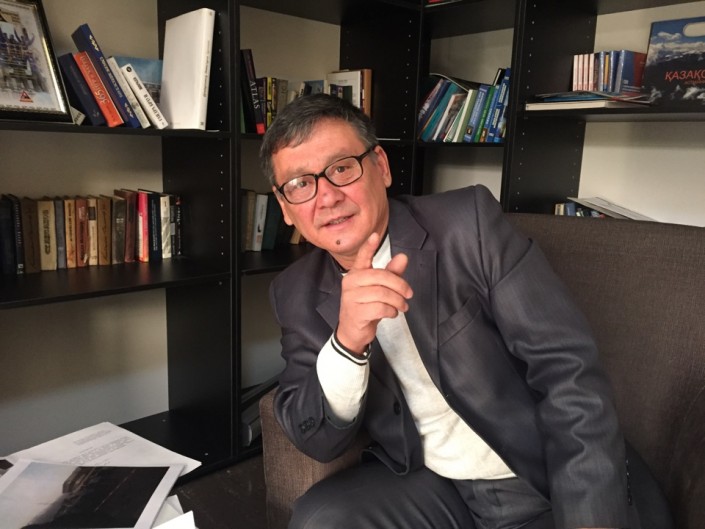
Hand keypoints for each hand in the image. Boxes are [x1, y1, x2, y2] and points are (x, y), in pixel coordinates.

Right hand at [336, 232, 412, 353]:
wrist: (353, 332)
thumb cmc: (367, 306)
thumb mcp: (379, 289)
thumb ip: (391, 273)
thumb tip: (403, 257)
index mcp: (356, 274)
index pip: (362, 257)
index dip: (368, 247)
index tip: (375, 235)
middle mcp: (350, 283)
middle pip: (381, 277)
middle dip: (400, 285)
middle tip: (409, 294)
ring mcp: (351, 298)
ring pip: (382, 294)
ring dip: (398, 301)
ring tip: (402, 306)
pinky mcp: (356, 313)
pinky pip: (380, 308)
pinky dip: (391, 311)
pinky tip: (392, 313)